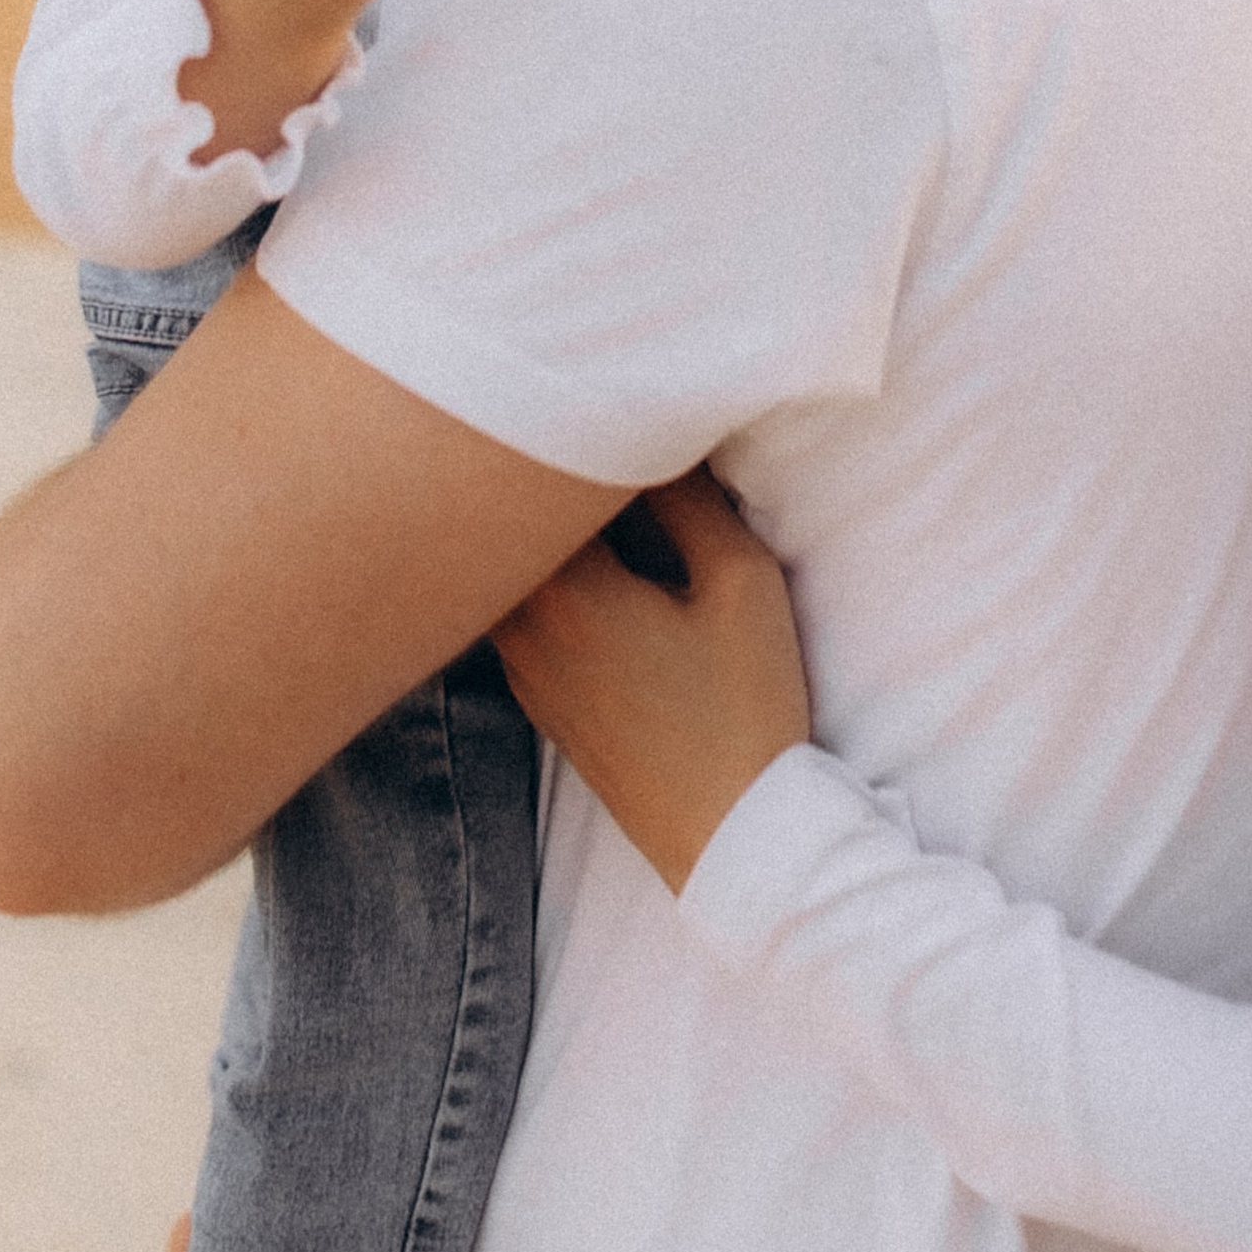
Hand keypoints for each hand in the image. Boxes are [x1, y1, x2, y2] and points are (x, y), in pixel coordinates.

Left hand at [496, 473, 812, 892]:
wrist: (727, 834)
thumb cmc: (743, 704)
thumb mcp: (741, 581)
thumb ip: (693, 500)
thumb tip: (658, 439)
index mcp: (568, 588)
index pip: (546, 480)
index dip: (584, 437)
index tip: (623, 416)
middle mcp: (523, 625)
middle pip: (508, 525)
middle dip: (546, 479)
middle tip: (603, 447)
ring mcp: (521, 668)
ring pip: (509, 570)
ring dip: (543, 533)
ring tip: (601, 507)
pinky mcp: (536, 699)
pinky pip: (517, 611)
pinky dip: (542, 579)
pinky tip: (601, 573)